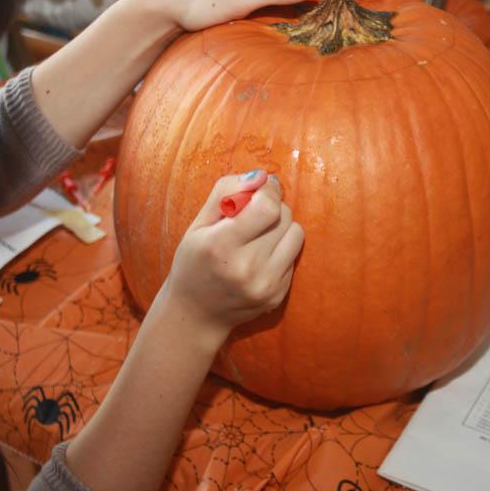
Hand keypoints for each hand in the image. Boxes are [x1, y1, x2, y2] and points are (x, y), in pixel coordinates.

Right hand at [161, 170, 303, 337]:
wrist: (195, 314)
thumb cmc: (194, 262)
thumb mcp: (199, 223)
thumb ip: (227, 191)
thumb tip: (262, 176)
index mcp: (220, 247)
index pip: (267, 207)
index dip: (268, 190)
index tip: (260, 187)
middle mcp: (246, 269)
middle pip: (283, 216)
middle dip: (272, 206)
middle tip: (252, 214)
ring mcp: (265, 286)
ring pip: (295, 233)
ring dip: (281, 226)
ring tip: (258, 235)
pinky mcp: (278, 296)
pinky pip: (293, 255)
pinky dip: (280, 249)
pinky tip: (259, 258)